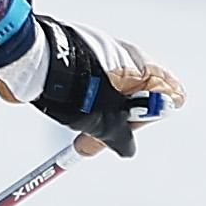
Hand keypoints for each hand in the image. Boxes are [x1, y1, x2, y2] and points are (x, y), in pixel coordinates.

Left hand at [0, 9, 181, 156]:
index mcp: (144, 68)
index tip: (128, 128)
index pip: (171, 95)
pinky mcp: (82, 56)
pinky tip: (67, 106)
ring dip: (100, 111)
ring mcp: (105, 55)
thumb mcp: (105, 123)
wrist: (34, 61)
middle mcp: (129, 58)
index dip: (151, 116)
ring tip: (78, 120)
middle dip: (119, 119)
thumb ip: (122, 137)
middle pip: (140, 97)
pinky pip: (93, 83)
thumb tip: (126, 150)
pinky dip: (85, 98)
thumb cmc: (77, 88)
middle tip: (96, 135)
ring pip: (113, 92)